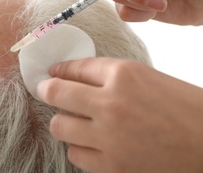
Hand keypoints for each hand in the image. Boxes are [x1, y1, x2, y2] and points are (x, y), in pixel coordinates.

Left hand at [36, 57, 202, 172]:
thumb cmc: (187, 110)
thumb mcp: (149, 79)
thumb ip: (113, 77)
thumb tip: (77, 77)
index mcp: (124, 75)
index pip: (76, 67)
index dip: (59, 69)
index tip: (52, 72)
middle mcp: (111, 103)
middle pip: (56, 92)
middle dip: (45, 89)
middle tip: (44, 90)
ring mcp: (109, 137)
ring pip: (59, 126)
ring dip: (64, 122)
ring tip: (73, 121)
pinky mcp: (112, 167)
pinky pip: (75, 154)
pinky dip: (79, 148)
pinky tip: (91, 144)